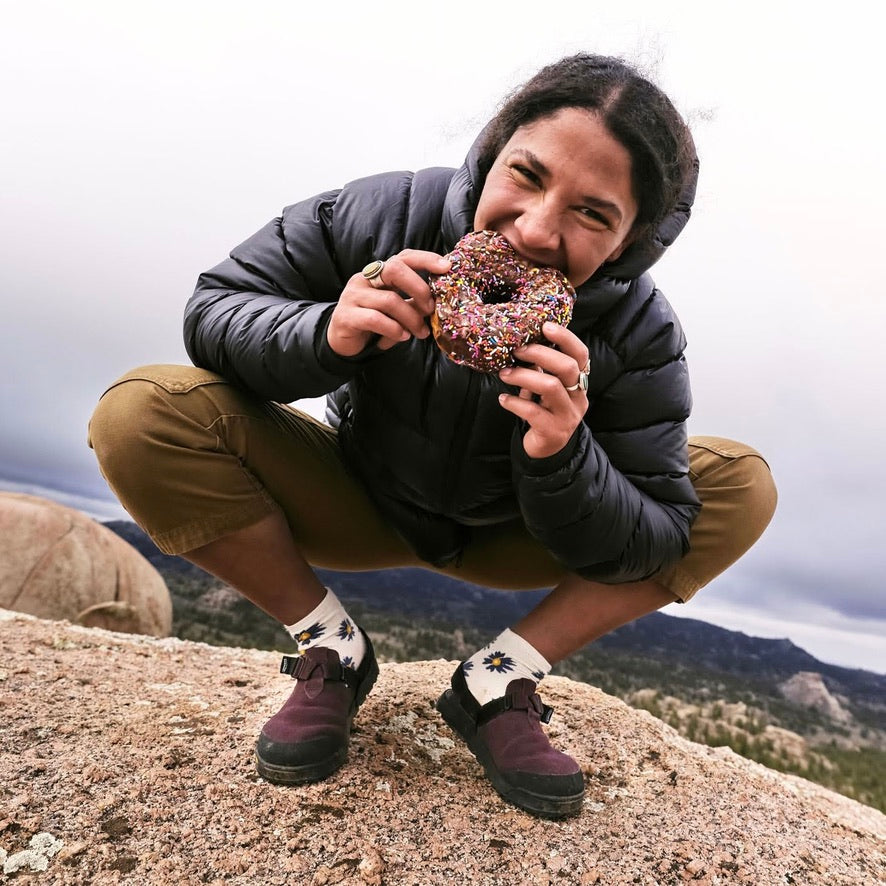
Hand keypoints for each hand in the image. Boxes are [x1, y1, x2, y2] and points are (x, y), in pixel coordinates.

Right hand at [326, 250, 449, 356]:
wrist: (342, 341)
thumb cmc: (374, 322)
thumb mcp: (397, 309)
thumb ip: (413, 302)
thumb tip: (437, 302)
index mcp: (379, 273)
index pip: (403, 257)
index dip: (425, 259)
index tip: (446, 267)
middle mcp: (364, 278)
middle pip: (394, 270)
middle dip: (419, 288)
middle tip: (431, 308)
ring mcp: (353, 295)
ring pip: (389, 300)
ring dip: (411, 318)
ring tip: (421, 332)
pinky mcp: (346, 316)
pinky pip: (375, 319)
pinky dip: (394, 329)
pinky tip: (403, 336)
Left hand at [497, 322, 589, 458]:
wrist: (546, 451)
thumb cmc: (543, 412)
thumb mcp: (545, 390)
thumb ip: (540, 370)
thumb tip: (520, 344)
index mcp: (579, 383)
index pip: (581, 355)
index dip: (565, 338)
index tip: (544, 326)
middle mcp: (578, 398)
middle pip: (567, 368)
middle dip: (539, 354)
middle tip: (517, 351)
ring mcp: (568, 416)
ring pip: (551, 387)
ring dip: (523, 376)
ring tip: (504, 374)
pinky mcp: (554, 432)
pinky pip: (534, 412)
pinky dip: (514, 402)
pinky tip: (503, 399)